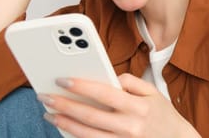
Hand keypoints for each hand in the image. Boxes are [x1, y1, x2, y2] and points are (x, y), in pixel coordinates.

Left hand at [39, 74, 200, 137]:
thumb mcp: (153, 92)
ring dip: (65, 124)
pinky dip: (76, 136)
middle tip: (45, 97)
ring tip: (49, 114)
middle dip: (65, 105)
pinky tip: (65, 128)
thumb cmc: (163, 115)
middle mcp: (129, 126)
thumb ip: (131, 81)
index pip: (104, 94)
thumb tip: (108, 76)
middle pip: (90, 116)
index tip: (62, 79)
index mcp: (138, 107)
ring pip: (87, 135)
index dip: (82, 86)